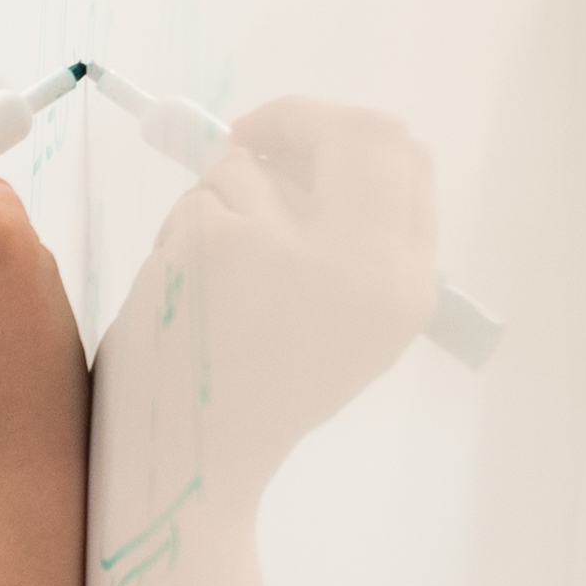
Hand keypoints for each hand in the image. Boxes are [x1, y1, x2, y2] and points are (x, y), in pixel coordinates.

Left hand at [119, 98, 443, 488]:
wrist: (196, 466)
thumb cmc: (260, 398)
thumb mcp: (345, 327)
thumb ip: (351, 241)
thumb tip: (307, 150)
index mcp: (406, 284)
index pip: (404, 157)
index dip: (348, 134)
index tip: (301, 142)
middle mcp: (365, 259)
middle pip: (356, 128)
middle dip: (294, 119)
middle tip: (249, 135)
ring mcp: (291, 245)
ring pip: (252, 166)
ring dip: (218, 200)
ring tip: (206, 283)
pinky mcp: (217, 244)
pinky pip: (200, 198)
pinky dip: (179, 234)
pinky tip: (179, 298)